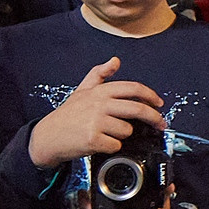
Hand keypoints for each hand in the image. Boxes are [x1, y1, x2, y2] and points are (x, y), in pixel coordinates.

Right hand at [28, 57, 164, 167]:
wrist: (48, 136)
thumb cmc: (67, 115)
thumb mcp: (82, 89)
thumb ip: (99, 74)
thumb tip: (115, 60)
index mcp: (100, 91)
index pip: (133, 88)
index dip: (150, 95)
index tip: (159, 104)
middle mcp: (99, 104)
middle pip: (137, 109)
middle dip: (154, 118)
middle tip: (160, 124)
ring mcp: (96, 122)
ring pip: (127, 130)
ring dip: (123, 135)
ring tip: (109, 134)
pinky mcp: (93, 139)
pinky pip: (116, 145)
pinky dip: (112, 147)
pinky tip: (101, 143)